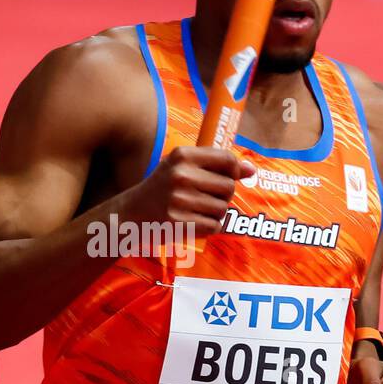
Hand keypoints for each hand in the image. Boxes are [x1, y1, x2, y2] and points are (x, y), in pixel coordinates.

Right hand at [120, 146, 254, 236]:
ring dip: (215, 213)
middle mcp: (181, 175)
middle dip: (223, 196)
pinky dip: (209, 227)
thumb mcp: (182, 168)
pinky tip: (193, 223)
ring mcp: (180, 200)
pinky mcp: (179, 222)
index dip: (235, 171)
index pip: (227, 160)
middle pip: (229, 187)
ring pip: (222, 209)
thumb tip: (251, 170)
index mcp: (182, 156)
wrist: (131, 214)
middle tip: (206, 198)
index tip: (228, 178)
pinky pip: (213, 226)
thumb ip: (216, 166)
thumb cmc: (161, 189)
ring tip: (196, 211)